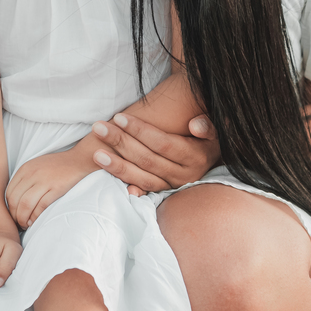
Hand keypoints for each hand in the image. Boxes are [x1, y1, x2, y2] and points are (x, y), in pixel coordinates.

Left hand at [5, 147, 95, 228]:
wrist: (78, 160)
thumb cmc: (57, 166)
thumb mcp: (36, 166)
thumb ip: (25, 179)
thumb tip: (14, 201)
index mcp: (25, 169)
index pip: (9, 193)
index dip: (9, 208)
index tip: (14, 215)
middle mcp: (32, 174)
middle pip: (14, 200)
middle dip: (14, 216)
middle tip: (19, 223)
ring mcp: (44, 181)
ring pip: (25, 205)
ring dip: (23, 219)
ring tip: (26, 224)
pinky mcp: (56, 188)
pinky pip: (41, 206)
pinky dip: (35, 217)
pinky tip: (35, 221)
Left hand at [91, 113, 219, 196]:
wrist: (212, 158)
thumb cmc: (207, 137)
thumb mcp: (213, 130)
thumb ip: (207, 126)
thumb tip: (195, 125)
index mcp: (195, 157)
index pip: (163, 143)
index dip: (140, 131)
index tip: (119, 117)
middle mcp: (185, 175)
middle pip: (148, 160)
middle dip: (121, 142)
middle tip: (99, 127)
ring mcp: (173, 187)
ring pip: (142, 178)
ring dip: (117, 166)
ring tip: (97, 152)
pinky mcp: (164, 193)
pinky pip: (143, 190)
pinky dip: (127, 186)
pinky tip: (109, 182)